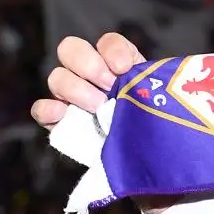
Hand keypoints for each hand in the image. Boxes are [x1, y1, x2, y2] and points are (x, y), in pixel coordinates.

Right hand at [31, 33, 177, 213]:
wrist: (152, 169)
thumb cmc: (160, 132)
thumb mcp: (166, 109)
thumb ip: (160, 92)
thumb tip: (171, 85)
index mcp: (119, 68)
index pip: (108, 43)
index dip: (113, 50)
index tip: (125, 68)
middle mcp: (91, 77)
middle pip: (71, 49)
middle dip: (88, 63)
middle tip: (107, 84)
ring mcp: (72, 98)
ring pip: (57, 77)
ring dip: (75, 88)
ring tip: (97, 107)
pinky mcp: (60, 123)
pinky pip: (42, 109)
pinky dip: (48, 110)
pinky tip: (62, 115)